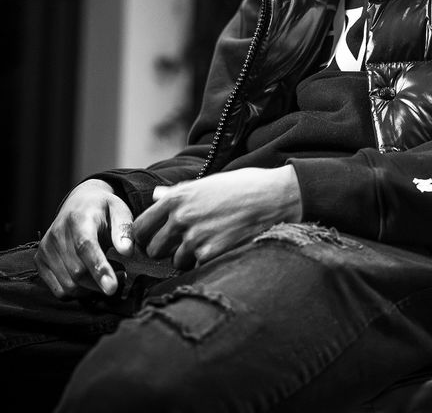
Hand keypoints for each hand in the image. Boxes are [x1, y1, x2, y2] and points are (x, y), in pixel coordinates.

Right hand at [35, 179, 133, 298]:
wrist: (79, 203)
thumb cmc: (103, 209)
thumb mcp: (120, 210)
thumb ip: (124, 229)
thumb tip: (127, 251)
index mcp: (78, 218)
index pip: (85, 247)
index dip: (99, 268)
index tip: (112, 288)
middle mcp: (57, 233)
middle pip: (78, 272)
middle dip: (102, 281)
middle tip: (123, 273)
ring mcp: (45, 248)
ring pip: (69, 285)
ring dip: (92, 288)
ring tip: (108, 272)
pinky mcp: (40, 261)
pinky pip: (60, 290)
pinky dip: (78, 291)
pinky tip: (91, 278)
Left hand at [132, 166, 302, 269]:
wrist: (273, 196)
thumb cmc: (243, 186)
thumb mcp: (208, 182)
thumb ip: (178, 192)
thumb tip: (157, 195)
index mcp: (177, 198)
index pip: (141, 227)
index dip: (144, 236)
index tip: (154, 239)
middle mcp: (181, 217)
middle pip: (154, 249)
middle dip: (165, 249)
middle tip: (182, 244)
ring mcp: (195, 237)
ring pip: (175, 261)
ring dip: (187, 257)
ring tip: (207, 243)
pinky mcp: (210, 253)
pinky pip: (196, 267)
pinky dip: (205, 262)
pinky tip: (220, 248)